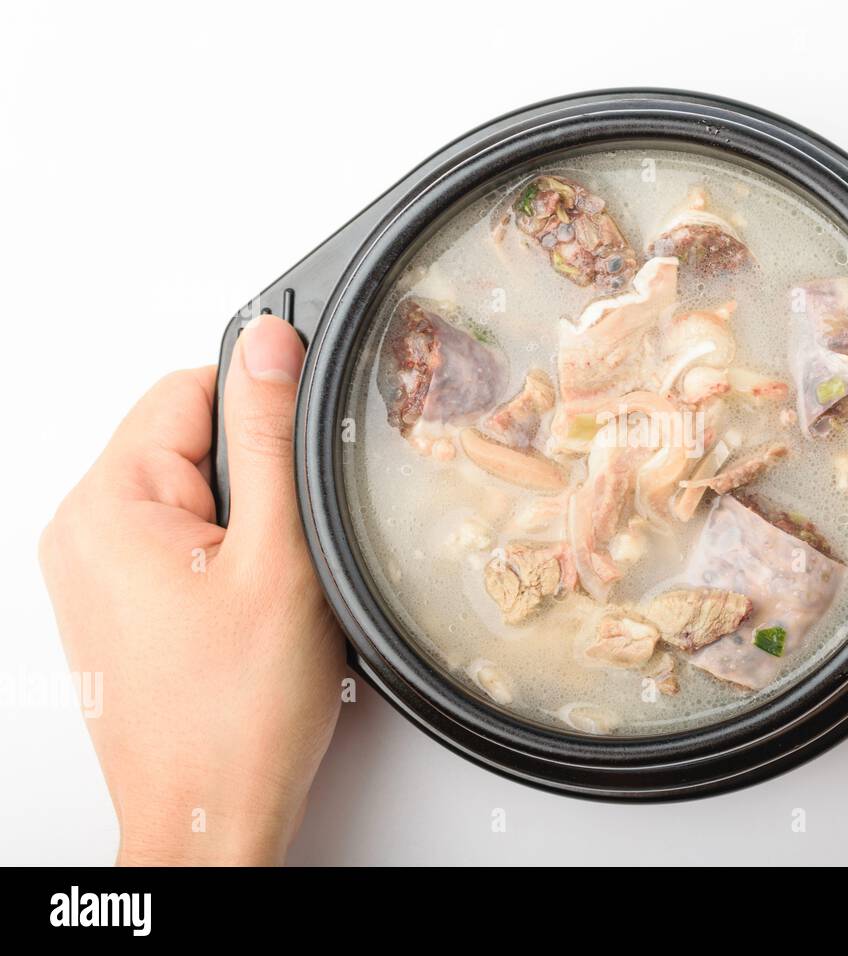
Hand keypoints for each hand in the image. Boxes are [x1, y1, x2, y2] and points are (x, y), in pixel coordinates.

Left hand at [39, 315, 344, 865]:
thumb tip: (269, 343)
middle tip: (280, 555)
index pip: (191, 388)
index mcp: (107, 505)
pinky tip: (245, 615)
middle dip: (252, 484)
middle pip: (187, 442)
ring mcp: (90, 574)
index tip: (296, 471)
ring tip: (264, 595)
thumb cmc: (236, 713)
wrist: (210, 815)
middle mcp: (81, 532)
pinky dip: (221, 562)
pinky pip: (174, 544)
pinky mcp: (111, 606)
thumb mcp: (280, 555)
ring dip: (241, 528)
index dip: (262, 418)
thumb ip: (273, 438)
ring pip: (188, 496)